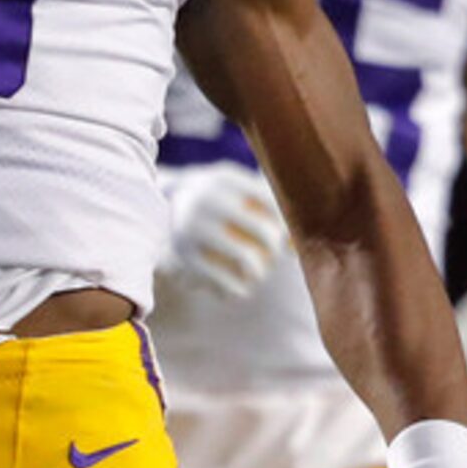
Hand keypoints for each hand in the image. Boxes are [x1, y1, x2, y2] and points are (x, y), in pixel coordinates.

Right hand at [158, 162, 289, 299]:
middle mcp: (206, 199)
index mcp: (225, 178)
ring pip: (248, 259)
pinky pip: (224, 281)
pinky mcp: (184, 256)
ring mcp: (192, 228)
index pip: (272, 201)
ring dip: (260, 272)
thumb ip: (275, 209)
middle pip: (266, 232)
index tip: (285, 232)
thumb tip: (300, 243)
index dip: (287, 221)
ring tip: (260, 273)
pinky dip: (238, 289)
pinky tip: (241, 289)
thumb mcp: (242, 194)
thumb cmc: (223, 203)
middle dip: (276, 248)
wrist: (166, 213)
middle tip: (272, 254)